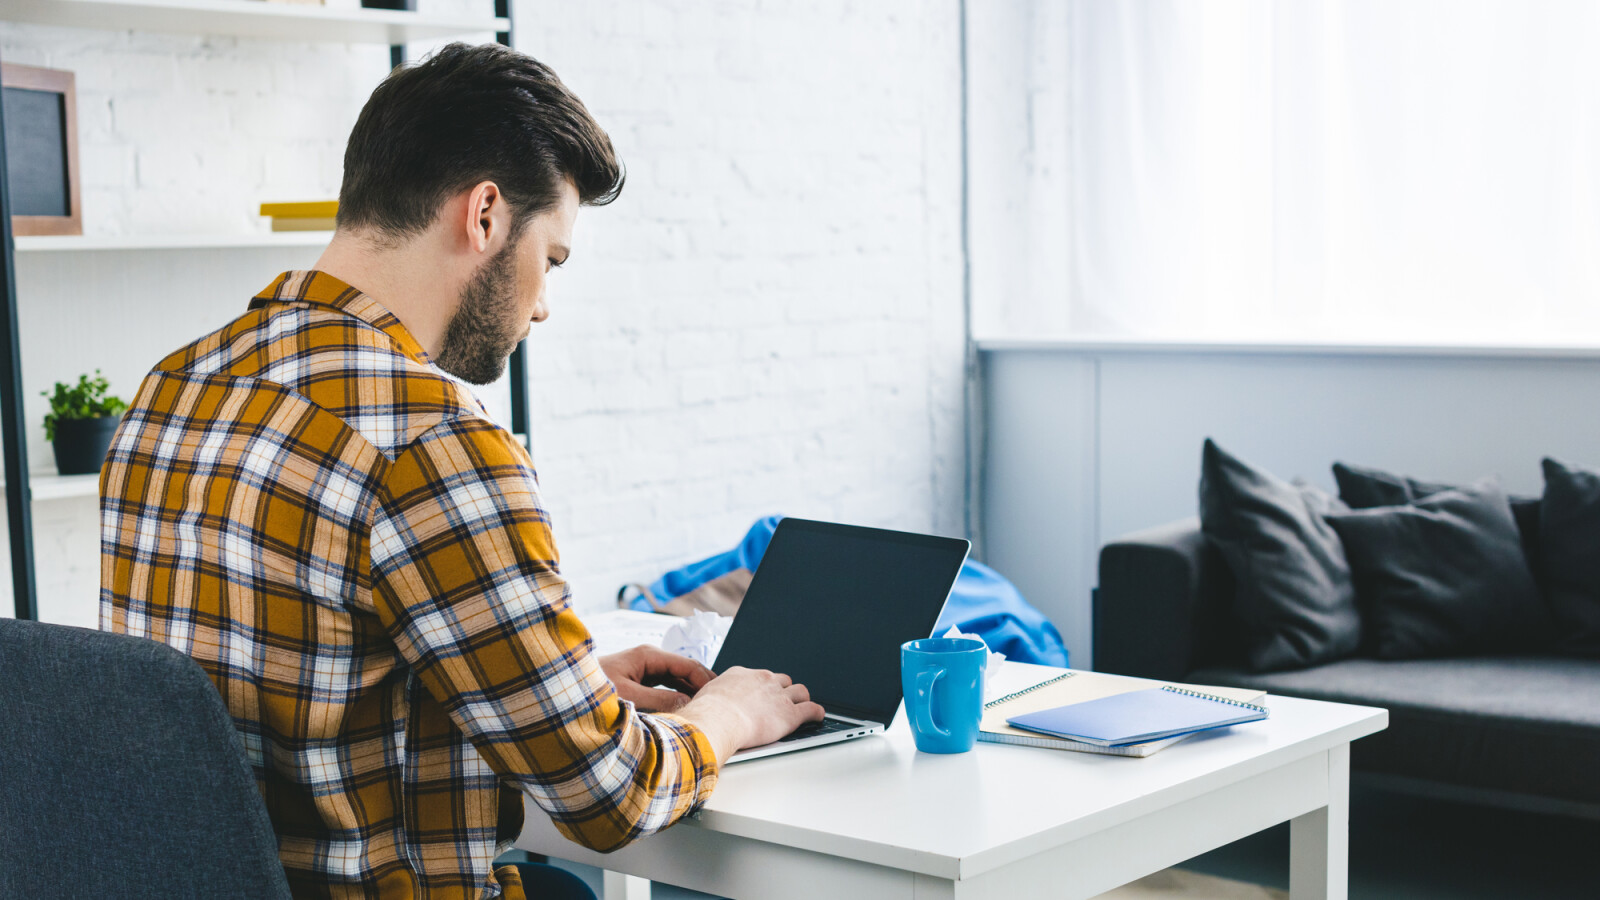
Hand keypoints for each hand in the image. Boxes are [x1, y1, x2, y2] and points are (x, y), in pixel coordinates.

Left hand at [599, 644, 714, 711]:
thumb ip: (661, 701)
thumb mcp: (629, 697)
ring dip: (690, 694)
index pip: (688, 665)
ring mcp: (643, 670)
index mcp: (648, 655)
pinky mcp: (638, 682)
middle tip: (721, 705)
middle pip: (685, 671)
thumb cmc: (590, 692)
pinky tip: (685, 712)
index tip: (721, 697)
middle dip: (702, 687)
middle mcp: (648, 660)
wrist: (564, 694)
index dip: (707, 681)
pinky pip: (665, 689)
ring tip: (707, 710)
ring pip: (676, 681)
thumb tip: (689, 706)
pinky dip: (677, 699)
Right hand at [675, 666, 825, 763]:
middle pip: (782, 680)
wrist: (718, 720)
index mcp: (743, 674)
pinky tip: (817, 716)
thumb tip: (702, 709)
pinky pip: (811, 709)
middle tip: (782, 700)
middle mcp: (763, 680)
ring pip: (799, 691)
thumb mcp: (705, 698)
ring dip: (801, 699)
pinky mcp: (790, 714)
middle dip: (783, 690)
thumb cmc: (706, 714)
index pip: (759, 677)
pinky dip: (816, 713)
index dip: (763, 687)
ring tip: (802, 706)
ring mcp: (779, 696)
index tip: (762, 693)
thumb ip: (712, 700)